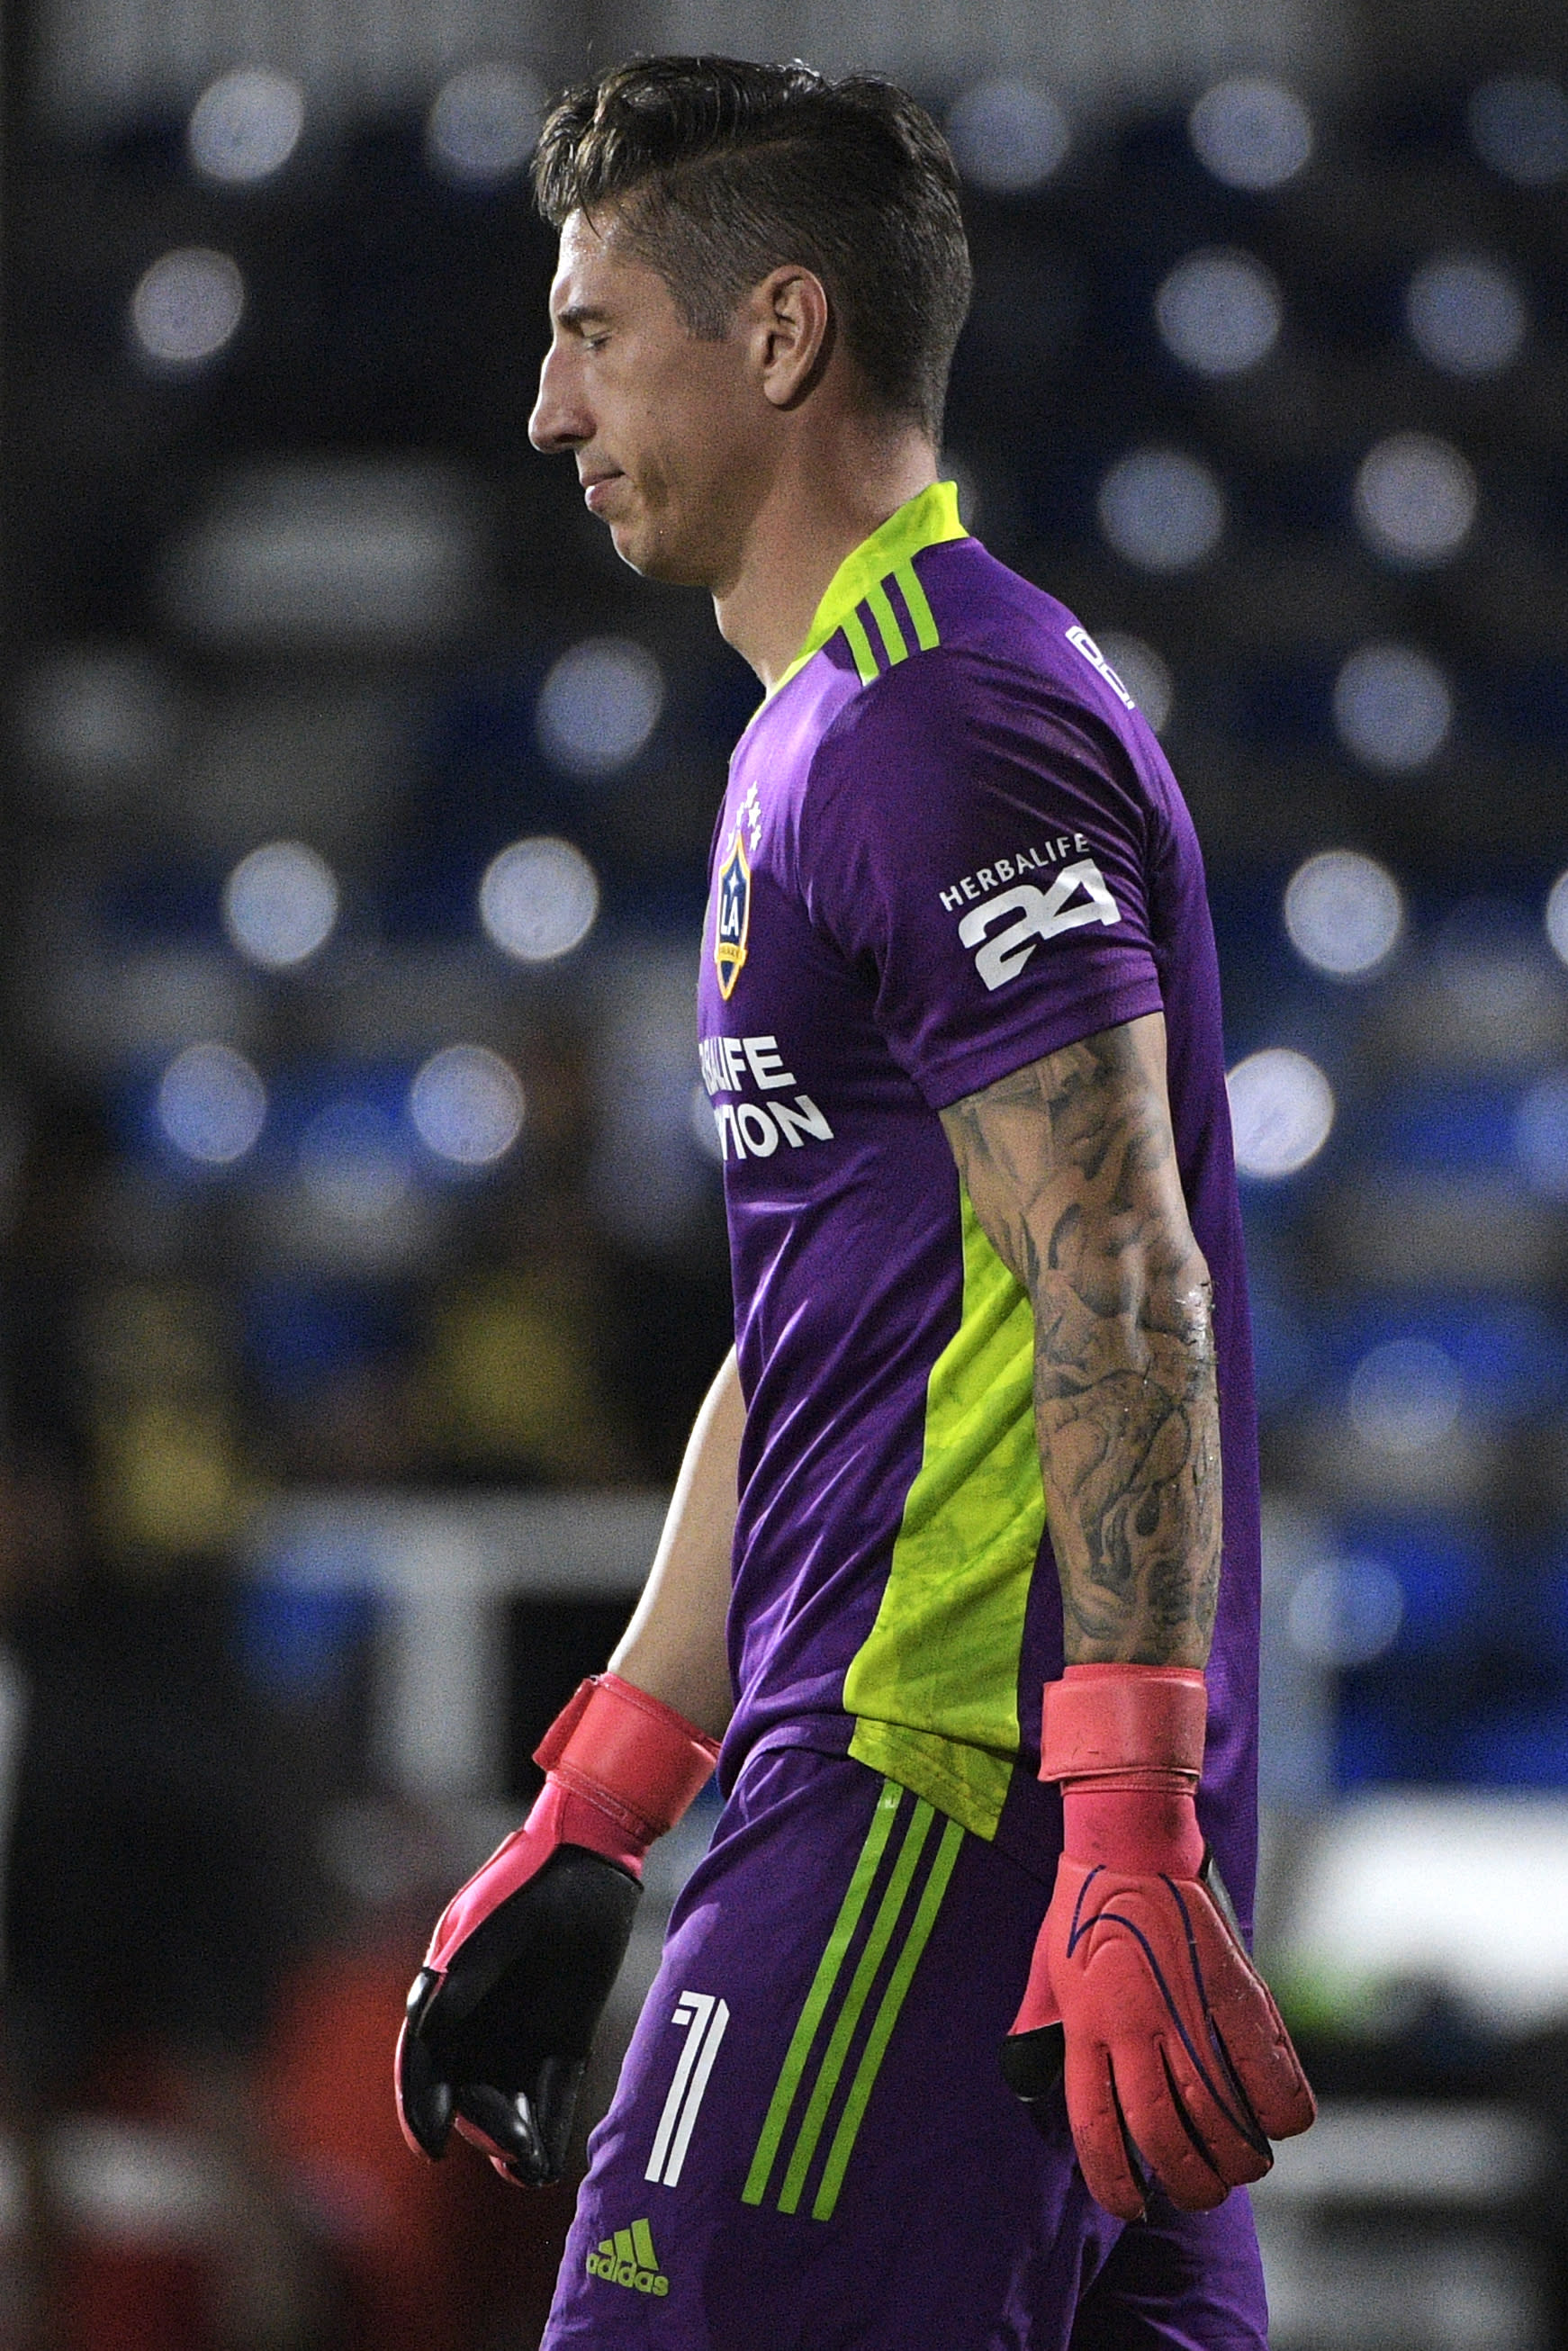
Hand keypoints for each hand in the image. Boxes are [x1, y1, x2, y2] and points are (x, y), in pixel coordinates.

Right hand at [396, 1673, 718, 2185]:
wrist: (592, 1857)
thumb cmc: (532, 1880)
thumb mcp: (499, 1924)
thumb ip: (468, 1972)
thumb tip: (428, 2024)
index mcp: (446, 1992)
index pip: (424, 2060)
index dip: (421, 2104)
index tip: (430, 2145)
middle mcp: (477, 2021)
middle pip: (466, 2089)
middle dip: (482, 2123)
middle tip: (512, 2146)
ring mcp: (519, 2032)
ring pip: (506, 2100)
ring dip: (512, 2136)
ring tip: (531, 2165)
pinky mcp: (563, 2038)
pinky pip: (551, 2093)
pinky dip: (547, 2128)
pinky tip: (548, 2162)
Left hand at [1003, 1846, 1313, 2219]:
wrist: (1128, 1841)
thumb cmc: (1081, 1906)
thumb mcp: (1047, 1973)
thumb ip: (1045, 2027)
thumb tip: (1031, 2080)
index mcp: (1085, 2029)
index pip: (1099, 2133)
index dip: (1117, 2185)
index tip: (1133, 2208)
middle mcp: (1134, 2029)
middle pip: (1165, 2139)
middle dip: (1188, 2184)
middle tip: (1201, 2191)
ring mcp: (1186, 2012)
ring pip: (1217, 2118)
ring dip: (1235, 2162)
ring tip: (1240, 2169)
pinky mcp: (1232, 1993)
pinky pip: (1266, 2072)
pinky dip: (1280, 2111)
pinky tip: (1279, 2126)